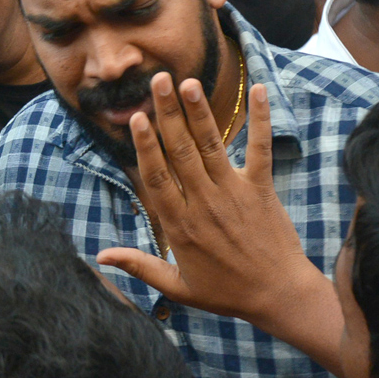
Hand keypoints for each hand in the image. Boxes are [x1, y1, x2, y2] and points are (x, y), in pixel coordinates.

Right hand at [95, 75, 341, 372]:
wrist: (277, 297)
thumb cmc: (226, 293)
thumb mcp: (177, 288)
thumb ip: (139, 266)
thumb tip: (101, 257)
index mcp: (180, 226)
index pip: (157, 177)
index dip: (146, 146)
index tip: (136, 118)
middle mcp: (204, 203)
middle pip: (180, 152)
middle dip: (168, 114)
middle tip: (158, 80)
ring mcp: (234, 194)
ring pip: (211, 146)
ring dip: (200, 112)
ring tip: (189, 82)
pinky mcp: (261, 189)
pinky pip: (260, 149)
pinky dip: (260, 119)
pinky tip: (259, 89)